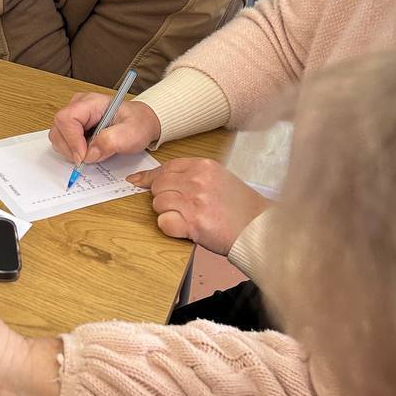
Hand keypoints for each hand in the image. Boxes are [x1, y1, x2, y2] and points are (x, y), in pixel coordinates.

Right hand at [50, 93, 159, 165]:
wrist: (141, 124)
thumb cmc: (138, 124)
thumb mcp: (131, 134)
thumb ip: (110, 142)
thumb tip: (89, 154)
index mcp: (91, 102)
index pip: (67, 118)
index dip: (72, 140)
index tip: (83, 156)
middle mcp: (78, 106)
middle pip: (58, 129)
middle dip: (70, 149)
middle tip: (87, 159)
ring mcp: (74, 116)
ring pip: (57, 137)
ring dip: (70, 151)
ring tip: (91, 153)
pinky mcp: (73, 127)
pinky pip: (63, 142)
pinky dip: (71, 152)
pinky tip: (87, 151)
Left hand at [127, 157, 272, 253]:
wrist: (258, 228)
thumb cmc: (241, 207)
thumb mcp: (220, 179)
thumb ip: (193, 176)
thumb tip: (161, 178)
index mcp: (204, 166)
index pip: (166, 167)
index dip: (149, 177)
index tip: (137, 181)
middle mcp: (197, 180)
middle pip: (158, 186)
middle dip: (162, 198)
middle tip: (178, 208)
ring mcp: (194, 201)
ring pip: (158, 203)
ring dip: (167, 213)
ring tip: (187, 218)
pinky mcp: (193, 223)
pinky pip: (163, 222)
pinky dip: (170, 227)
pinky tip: (185, 228)